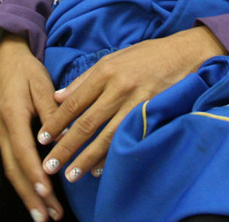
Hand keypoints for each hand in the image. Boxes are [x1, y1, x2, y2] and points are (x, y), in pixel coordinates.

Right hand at [0, 33, 65, 221]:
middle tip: (46, 217)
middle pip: (13, 169)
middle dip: (30, 196)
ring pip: (11, 170)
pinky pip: (12, 164)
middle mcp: (1, 128)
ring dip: (27, 194)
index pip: (23, 152)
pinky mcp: (3, 136)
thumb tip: (63, 139)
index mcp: (11, 115)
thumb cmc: (25, 69)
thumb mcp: (41, 84)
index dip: (34, 174)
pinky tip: (36, 195)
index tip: (48, 192)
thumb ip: (52, 112)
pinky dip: (24, 182)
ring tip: (44, 215)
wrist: (5, 57)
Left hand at [36, 27, 224, 184]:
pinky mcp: (154, 114)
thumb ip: (83, 80)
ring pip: (107, 136)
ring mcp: (138, 103)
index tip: (42, 139)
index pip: (73, 103)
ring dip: (87, 158)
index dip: (56, 123)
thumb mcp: (111, 59)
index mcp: (104, 72)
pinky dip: (114, 156)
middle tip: (50, 166)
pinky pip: (129, 139)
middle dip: (66, 147)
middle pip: (86, 123)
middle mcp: (119, 88)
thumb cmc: (145, 56)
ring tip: (72, 174)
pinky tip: (100, 169)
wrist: (185, 54)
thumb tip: (57, 97)